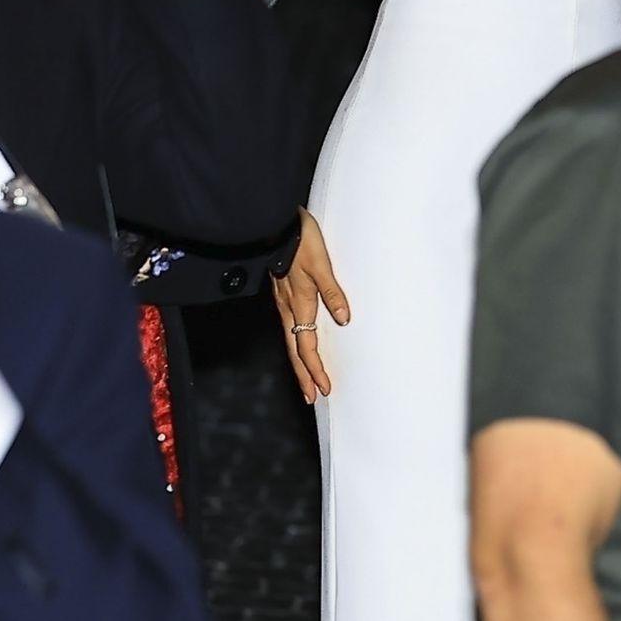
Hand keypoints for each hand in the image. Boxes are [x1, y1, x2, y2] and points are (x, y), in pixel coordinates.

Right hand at [271, 208, 349, 405]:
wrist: (276, 223)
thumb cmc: (300, 240)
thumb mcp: (321, 264)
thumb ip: (332, 292)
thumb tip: (344, 320)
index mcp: (299, 304)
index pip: (307, 347)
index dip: (316, 369)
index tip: (325, 389)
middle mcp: (288, 308)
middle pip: (295, 350)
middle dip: (305, 375)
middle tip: (312, 398)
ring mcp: (283, 301)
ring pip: (290, 340)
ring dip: (299, 362)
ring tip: (306, 379)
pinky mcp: (282, 292)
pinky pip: (289, 326)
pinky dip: (294, 342)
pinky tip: (298, 342)